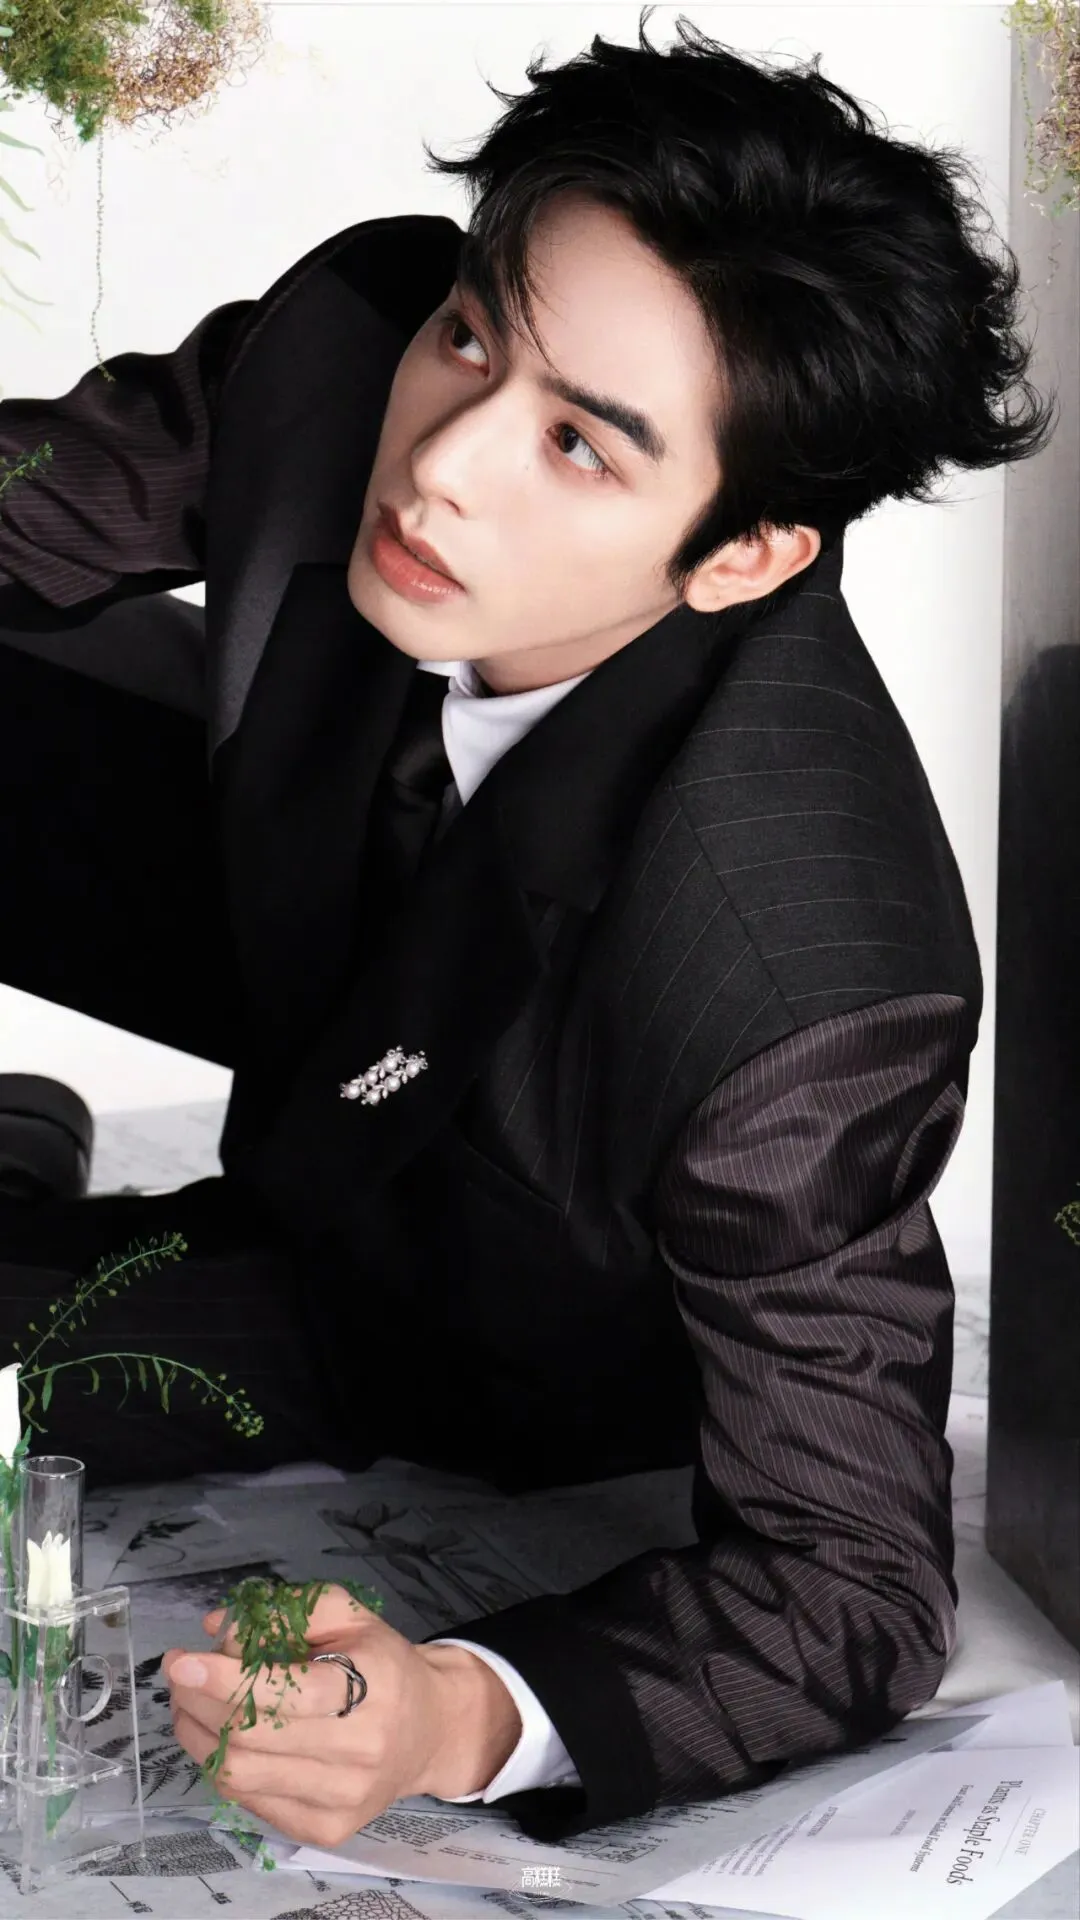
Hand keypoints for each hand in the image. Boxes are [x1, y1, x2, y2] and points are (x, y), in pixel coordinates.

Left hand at [162, 1583, 522, 1849]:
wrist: (430, 1729)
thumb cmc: (382, 1665)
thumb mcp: (349, 1614)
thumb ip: (286, 1610)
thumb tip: (216, 1628)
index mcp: (370, 1688)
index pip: (287, 1693)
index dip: (225, 1679)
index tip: (183, 1661)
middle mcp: (359, 1751)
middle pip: (252, 1737)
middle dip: (199, 1704)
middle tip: (180, 1677)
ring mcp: (342, 1799)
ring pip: (242, 1776)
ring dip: (199, 1737)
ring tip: (190, 1705)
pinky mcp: (326, 1830)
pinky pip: (250, 1802)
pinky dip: (221, 1766)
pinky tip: (219, 1738)